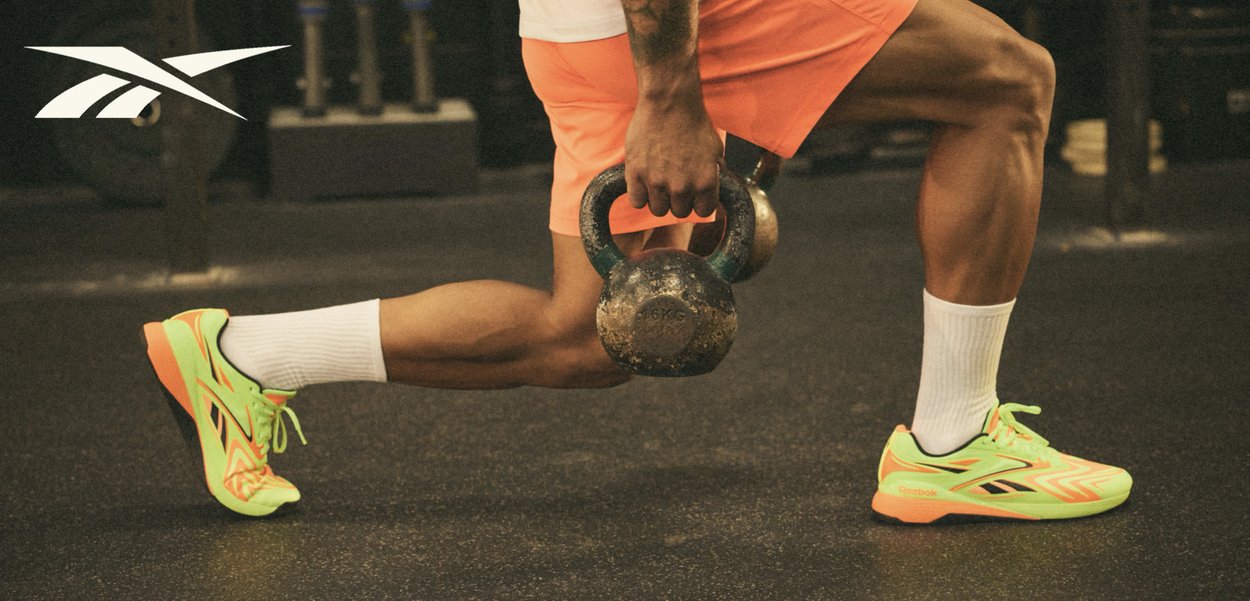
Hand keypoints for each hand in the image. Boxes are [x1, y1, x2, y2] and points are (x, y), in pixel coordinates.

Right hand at [624, 97, 723, 218]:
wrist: (669, 101)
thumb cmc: (693, 121)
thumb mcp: (715, 148)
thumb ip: (714, 172)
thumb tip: (714, 186)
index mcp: (706, 182)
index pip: (702, 211)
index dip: (697, 202)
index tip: (692, 194)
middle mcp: (683, 187)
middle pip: (679, 211)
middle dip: (677, 199)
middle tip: (673, 182)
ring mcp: (657, 182)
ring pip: (657, 209)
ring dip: (658, 198)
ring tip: (658, 180)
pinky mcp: (636, 174)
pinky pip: (636, 202)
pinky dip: (640, 194)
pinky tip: (643, 182)